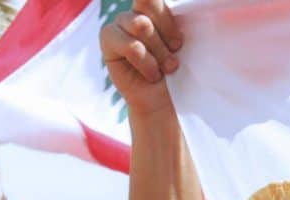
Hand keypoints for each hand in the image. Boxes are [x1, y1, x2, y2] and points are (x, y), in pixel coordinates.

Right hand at [101, 0, 183, 116]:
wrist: (165, 100)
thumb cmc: (178, 71)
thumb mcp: (181, 43)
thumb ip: (172, 21)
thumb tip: (169, 1)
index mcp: (156, 7)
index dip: (162, 11)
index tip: (173, 36)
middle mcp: (136, 11)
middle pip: (148, 1)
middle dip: (167, 31)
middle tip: (176, 51)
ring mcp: (120, 23)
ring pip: (141, 25)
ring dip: (159, 51)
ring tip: (167, 68)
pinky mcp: (108, 39)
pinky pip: (131, 46)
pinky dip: (146, 62)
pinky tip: (152, 74)